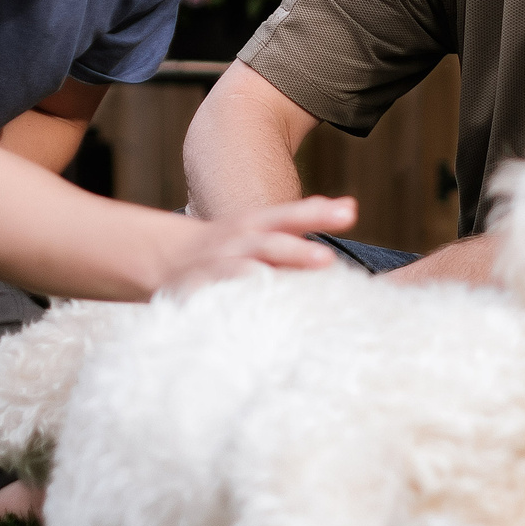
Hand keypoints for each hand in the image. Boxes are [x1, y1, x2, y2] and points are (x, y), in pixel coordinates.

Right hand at [152, 194, 356, 295]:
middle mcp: (238, 241)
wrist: (173, 256)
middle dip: (297, 251)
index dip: (319, 213)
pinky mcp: (196, 291)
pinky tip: (245, 318)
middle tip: (327, 258)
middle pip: (270, 244)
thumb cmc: (237, 243)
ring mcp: (215, 266)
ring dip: (260, 278)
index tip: (350, 213)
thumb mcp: (267, 225)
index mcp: (257, 223)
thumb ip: (305, 217)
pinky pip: (212, 299)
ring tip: (281, 286)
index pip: (291, 215)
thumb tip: (351, 207)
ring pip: (240, 272)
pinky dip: (226, 305)